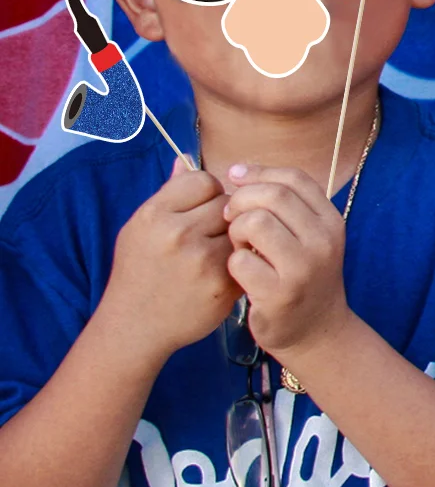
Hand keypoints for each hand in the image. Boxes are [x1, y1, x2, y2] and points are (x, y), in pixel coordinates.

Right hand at [101, 159, 238, 361]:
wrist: (134, 327)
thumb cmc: (139, 271)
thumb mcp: (139, 227)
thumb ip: (167, 194)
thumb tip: (185, 159)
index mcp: (154, 215)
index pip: (204, 180)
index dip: (208, 192)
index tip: (201, 209)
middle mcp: (177, 234)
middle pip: (227, 201)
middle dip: (226, 213)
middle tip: (213, 231)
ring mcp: (202, 260)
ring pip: (241, 227)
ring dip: (237, 234)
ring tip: (217, 249)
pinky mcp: (223, 283)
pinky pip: (247, 254)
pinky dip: (242, 258)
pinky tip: (225, 267)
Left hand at [224, 165, 349, 359]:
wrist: (316, 331)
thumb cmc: (302, 276)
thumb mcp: (309, 237)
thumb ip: (284, 204)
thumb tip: (237, 169)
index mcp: (331, 221)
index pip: (295, 178)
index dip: (259, 172)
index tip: (235, 178)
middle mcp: (323, 241)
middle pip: (273, 195)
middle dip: (242, 199)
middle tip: (230, 216)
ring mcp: (303, 269)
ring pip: (255, 223)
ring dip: (236, 230)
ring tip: (238, 244)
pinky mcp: (279, 295)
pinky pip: (240, 261)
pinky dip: (232, 262)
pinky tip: (239, 271)